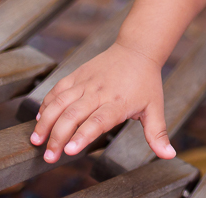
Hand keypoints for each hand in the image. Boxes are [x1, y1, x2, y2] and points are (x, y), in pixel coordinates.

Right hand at [30, 41, 174, 162]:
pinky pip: (57, 90)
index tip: (69, 150)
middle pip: (73, 115)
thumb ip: (157, 134)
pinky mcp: (77, 75)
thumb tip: (169, 154)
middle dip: (58, 137)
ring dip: (45, 122)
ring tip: (36, 141)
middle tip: (49, 156)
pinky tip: (38, 119)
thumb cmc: (146, 81)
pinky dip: (46, 104)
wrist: (137, 49)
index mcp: (118, 103)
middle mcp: (99, 92)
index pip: (97, 121)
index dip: (82, 136)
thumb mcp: (155, 107)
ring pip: (60, 102)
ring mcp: (86, 82)